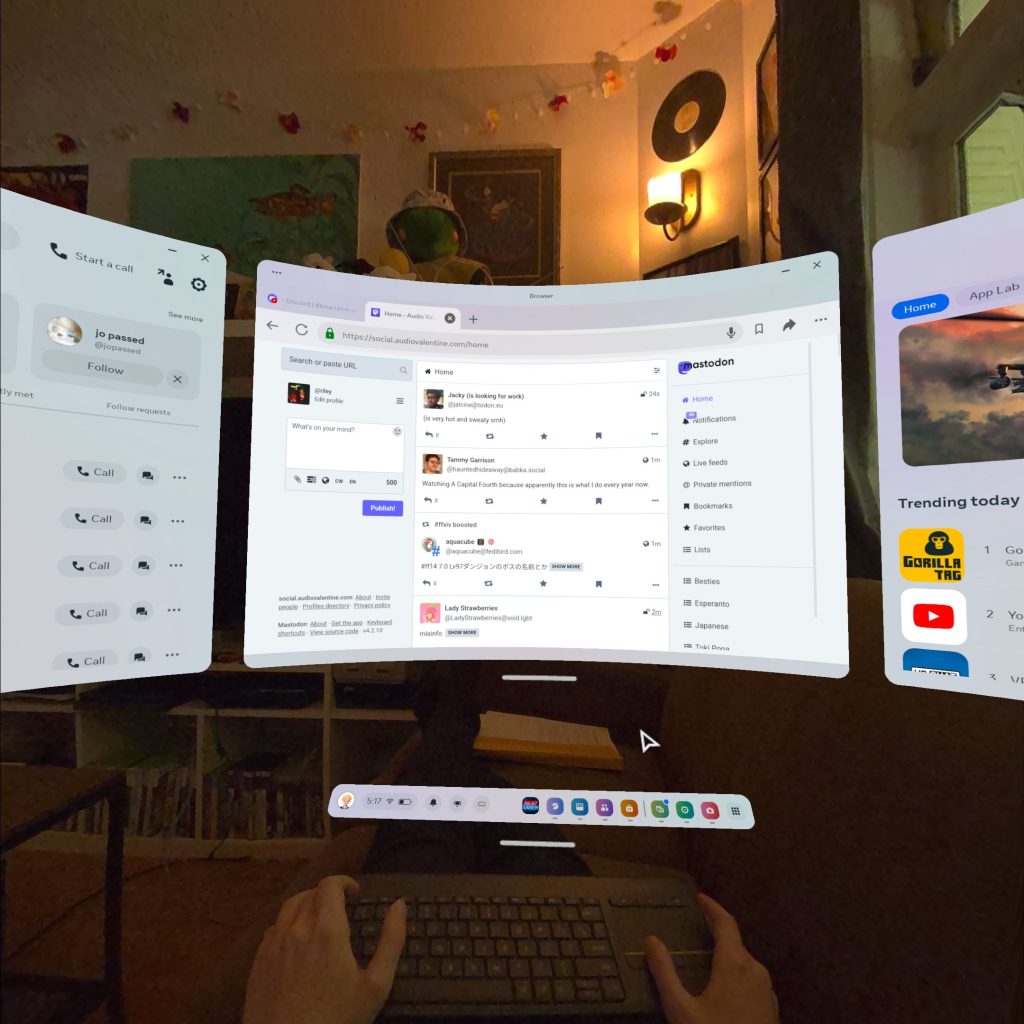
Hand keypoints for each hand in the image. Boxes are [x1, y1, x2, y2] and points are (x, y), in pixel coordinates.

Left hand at [243, 876, 405, 1023]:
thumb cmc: (337, 1019)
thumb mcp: (376, 985)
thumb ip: (392, 941)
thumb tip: (399, 905)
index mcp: (327, 930)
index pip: (329, 885)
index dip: (343, 882)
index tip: (354, 893)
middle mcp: (297, 929)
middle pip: (309, 894)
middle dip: (326, 894)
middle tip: (340, 910)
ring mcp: (273, 945)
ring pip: (288, 908)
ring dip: (305, 905)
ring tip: (318, 920)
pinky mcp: (258, 962)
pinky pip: (272, 930)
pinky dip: (287, 925)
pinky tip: (296, 944)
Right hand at [645, 893, 778, 1023]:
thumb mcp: (680, 1009)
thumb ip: (665, 972)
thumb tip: (651, 940)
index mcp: (735, 963)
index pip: (726, 923)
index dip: (712, 907)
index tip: (699, 898)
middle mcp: (756, 971)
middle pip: (735, 944)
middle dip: (716, 937)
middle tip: (696, 934)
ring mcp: (767, 992)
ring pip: (745, 965)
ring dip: (726, 959)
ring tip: (706, 965)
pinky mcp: (772, 1010)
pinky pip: (752, 983)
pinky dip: (736, 979)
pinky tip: (722, 995)